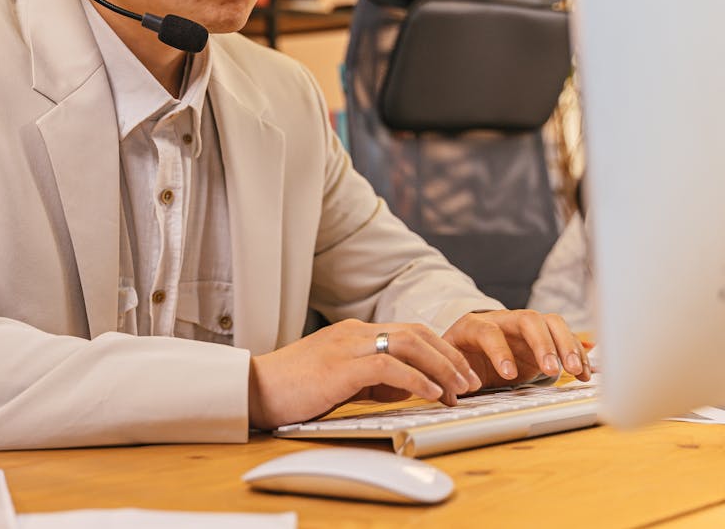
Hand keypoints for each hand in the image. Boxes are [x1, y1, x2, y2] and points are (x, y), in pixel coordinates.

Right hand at [247, 319, 483, 429]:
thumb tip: (408, 387)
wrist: (253, 390)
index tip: (459, 375)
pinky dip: (417, 378)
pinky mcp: (341, 366)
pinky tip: (432, 393)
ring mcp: (348, 346)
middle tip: (470, 382)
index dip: (440, 351)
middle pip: (417, 332)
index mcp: (353, 334)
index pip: (408, 331)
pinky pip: (390, 366)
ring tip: (459, 389)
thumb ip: (372, 379)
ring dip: (442, 367)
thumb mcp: (339, 379)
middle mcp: (354, 333)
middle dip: (450, 356)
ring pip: (410, 344)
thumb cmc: (291, 389)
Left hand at [442, 310, 590, 388]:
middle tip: (553, 370)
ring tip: (576, 371)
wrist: (469, 345)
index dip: (499, 351)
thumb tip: (454, 393)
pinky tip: (585, 374)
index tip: (509, 375)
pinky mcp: (543, 336)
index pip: (489, 331)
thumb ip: (450, 377)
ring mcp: (525, 326)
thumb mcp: (448, 363)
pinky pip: (564, 337)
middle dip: (542, 344)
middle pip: (528, 319)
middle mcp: (503, 320)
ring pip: (551, 323)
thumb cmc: (459, 355)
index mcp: (474, 325)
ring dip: (567, 346)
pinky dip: (577, 354)